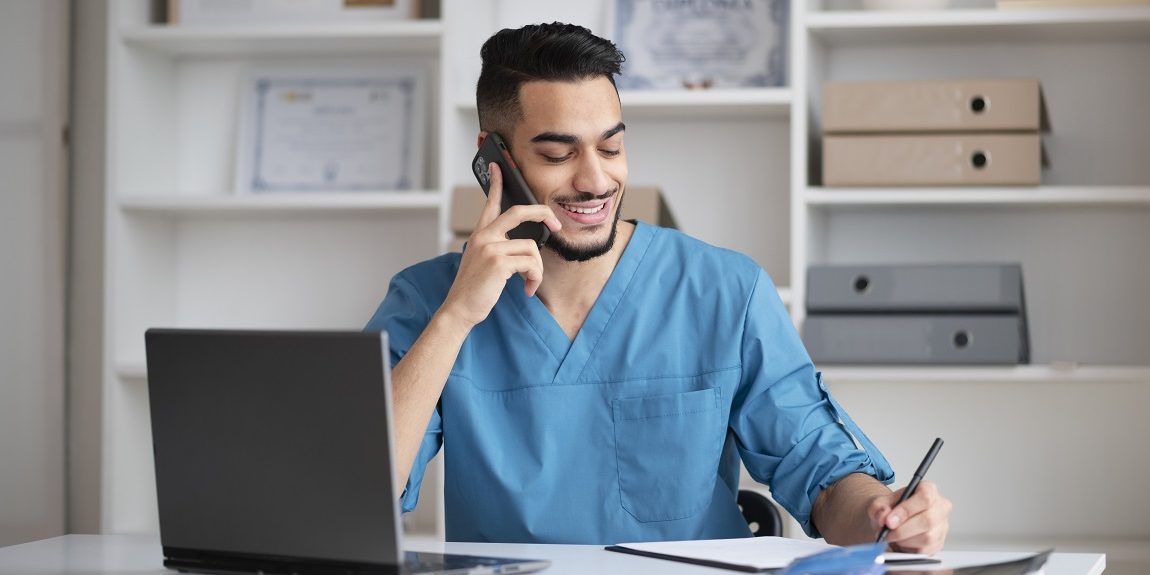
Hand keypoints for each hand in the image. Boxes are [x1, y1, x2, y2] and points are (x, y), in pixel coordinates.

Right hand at [439, 162, 560, 327]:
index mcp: (480, 235)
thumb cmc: (474, 289)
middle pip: (519, 212)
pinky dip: (534, 278)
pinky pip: (531, 263)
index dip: (496, 184)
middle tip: (555, 225)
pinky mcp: (499, 262)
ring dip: (536, 269)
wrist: (459, 309)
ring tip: (529, 282)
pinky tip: (526, 289)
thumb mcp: (483, 262)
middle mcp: (484, 236)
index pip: (490, 204)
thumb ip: (498, 248)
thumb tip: (528, 247)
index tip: (499, 167)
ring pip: (531, 247)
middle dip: (543, 215)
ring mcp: (490, 247)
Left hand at [869, 480, 951, 554]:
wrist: (892, 521)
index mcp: (928, 489)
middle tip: (887, 533)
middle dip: (903, 530)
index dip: (906, 510)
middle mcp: (940, 506)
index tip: (889, 521)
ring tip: (892, 536)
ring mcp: (942, 526)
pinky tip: (900, 542)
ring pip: (927, 537)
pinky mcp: (939, 543)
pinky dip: (909, 549)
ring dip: (904, 540)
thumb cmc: (891, 508)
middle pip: (928, 520)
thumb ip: (879, 507)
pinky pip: (925, 550)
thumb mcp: (880, 503)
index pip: (925, 498)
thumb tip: (883, 516)